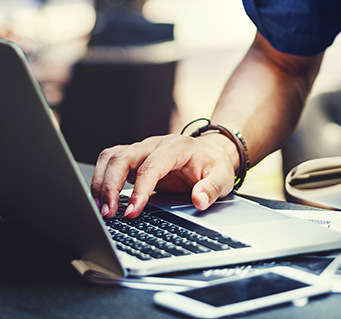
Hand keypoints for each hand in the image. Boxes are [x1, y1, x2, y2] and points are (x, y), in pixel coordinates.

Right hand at [90, 133, 237, 218]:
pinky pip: (110, 164)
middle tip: (109, 213)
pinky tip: (102, 201)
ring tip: (101, 210)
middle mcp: (155, 144)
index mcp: (177, 146)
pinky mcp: (134, 158)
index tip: (133, 211)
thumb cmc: (214, 164)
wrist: (211, 153)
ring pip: (111, 158)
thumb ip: (211, 188)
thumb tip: (199, 201)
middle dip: (111, 186)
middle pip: (123, 157)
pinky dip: (101, 180)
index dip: (140, 189)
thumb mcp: (222, 177)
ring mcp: (142, 150)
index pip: (151, 166)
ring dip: (101, 183)